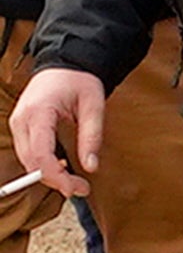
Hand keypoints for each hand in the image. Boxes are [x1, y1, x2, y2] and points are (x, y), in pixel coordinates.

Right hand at [9, 67, 105, 196]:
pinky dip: (44, 164)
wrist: (65, 63)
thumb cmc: (80, 80)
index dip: (55, 176)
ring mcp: (18, 123)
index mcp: (38, 112)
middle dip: (55, 180)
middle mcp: (21, 120)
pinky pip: (29, 152)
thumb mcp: (94, 105)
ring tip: (76, 181)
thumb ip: (92, 136)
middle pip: (31, 161)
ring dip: (49, 174)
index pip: (40, 154)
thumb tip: (91, 167)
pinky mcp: (21, 127)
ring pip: (27, 160)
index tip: (74, 188)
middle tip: (82, 188)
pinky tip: (63, 167)